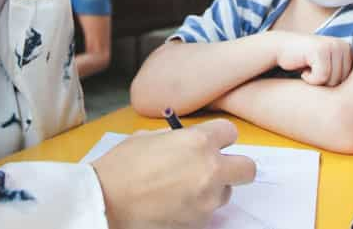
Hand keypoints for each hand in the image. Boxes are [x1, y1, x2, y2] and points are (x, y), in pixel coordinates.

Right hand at [92, 119, 255, 228]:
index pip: (231, 133)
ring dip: (211, 191)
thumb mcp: (146, 138)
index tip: (211, 143)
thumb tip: (183, 142)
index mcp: (198, 142)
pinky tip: (172, 207)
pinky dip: (194, 211)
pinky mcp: (200, 224)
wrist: (105, 203)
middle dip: (234, 167)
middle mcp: (210, 170)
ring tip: (182, 191)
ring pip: (226, 194)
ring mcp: (207, 201)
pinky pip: (206, 215)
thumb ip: (174, 138)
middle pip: (247, 168)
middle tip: (214, 170)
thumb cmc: (120, 168)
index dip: (219, 138)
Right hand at [272, 32, 352, 86]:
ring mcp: (333, 46)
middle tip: (312, 70)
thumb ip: (343, 77)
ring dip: (316, 80)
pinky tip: (302, 68)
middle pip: (342, 82)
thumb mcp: (329, 68)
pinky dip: (309, 78)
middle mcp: (344, 45)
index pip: (351, 83)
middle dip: (325, 82)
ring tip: (308, 68)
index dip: (332, 83)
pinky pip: (321, 77)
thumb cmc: (304, 63)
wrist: (280, 49)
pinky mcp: (321, 50)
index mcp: (348, 50)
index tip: (320, 71)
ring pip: (333, 81)